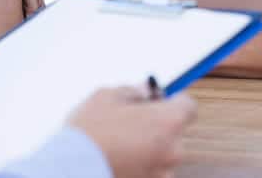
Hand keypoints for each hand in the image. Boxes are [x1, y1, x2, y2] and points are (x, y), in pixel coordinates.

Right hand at [68, 87, 197, 177]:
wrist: (73, 168)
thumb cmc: (91, 131)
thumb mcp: (107, 96)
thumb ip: (133, 92)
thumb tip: (145, 92)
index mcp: (167, 121)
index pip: (188, 105)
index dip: (173, 99)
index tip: (159, 98)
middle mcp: (172, 149)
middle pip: (174, 130)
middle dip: (157, 123)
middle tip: (131, 118)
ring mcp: (161, 172)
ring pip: (162, 151)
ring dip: (149, 144)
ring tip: (119, 140)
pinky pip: (150, 168)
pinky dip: (140, 162)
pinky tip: (118, 155)